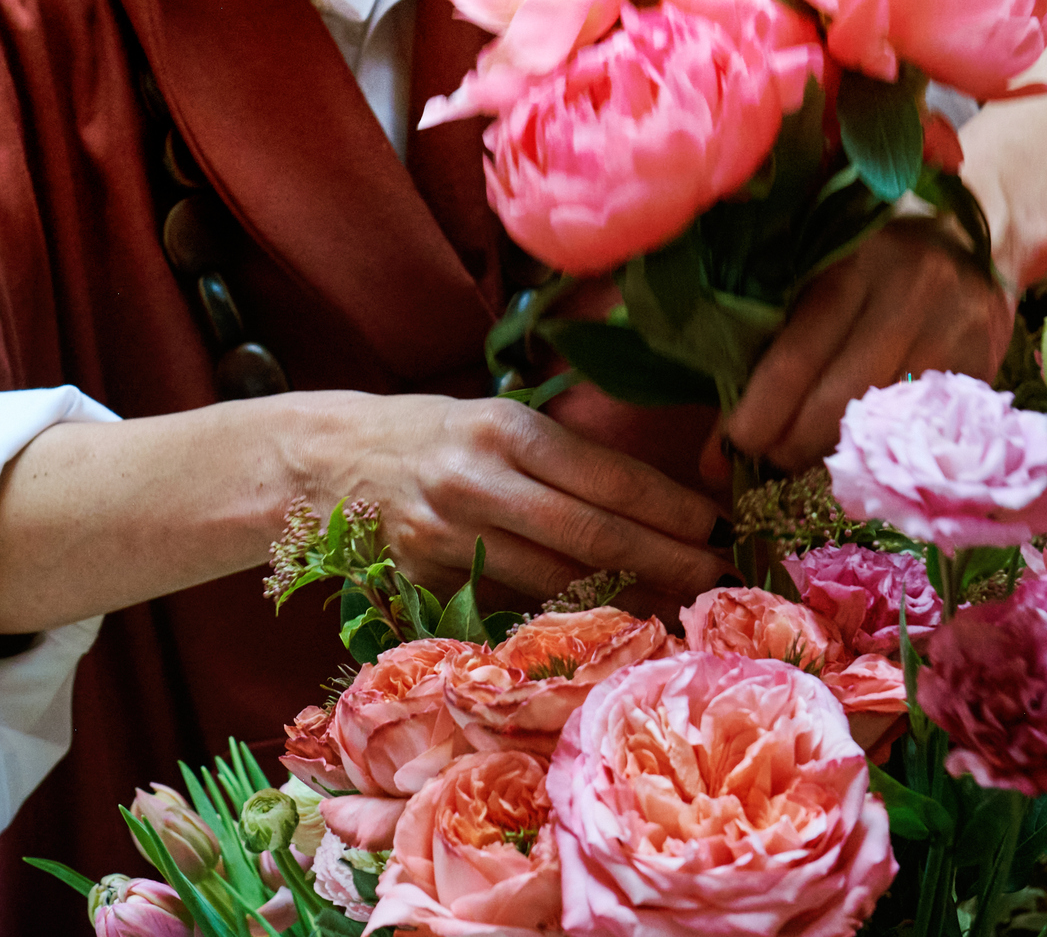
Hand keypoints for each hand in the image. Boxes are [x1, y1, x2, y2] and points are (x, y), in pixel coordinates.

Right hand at [335, 394, 730, 603]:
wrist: (328, 464)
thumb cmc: (431, 436)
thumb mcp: (493, 419)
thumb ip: (561, 456)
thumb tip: (652, 498)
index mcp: (503, 430)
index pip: (605, 476)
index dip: (667, 507)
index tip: (716, 524)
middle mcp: (479, 484)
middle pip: (591, 536)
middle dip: (664, 560)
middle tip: (718, 576)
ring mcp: (451, 541)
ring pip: (557, 582)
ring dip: (626, 600)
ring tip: (679, 607)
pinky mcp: (431, 585)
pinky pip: (513, 606)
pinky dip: (566, 618)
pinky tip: (608, 627)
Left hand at [715, 218, 1013, 474]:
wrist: (981, 231)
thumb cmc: (880, 254)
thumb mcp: (830, 264)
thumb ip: (784, 327)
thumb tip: (727, 419)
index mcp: (855, 262)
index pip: (800, 352)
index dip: (763, 409)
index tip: (735, 443)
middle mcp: (910, 293)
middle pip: (841, 398)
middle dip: (794, 444)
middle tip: (766, 461)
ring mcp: (954, 330)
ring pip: (884, 420)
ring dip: (836, 455)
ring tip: (804, 461)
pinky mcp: (984, 363)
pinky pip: (923, 425)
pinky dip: (885, 447)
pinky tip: (860, 452)